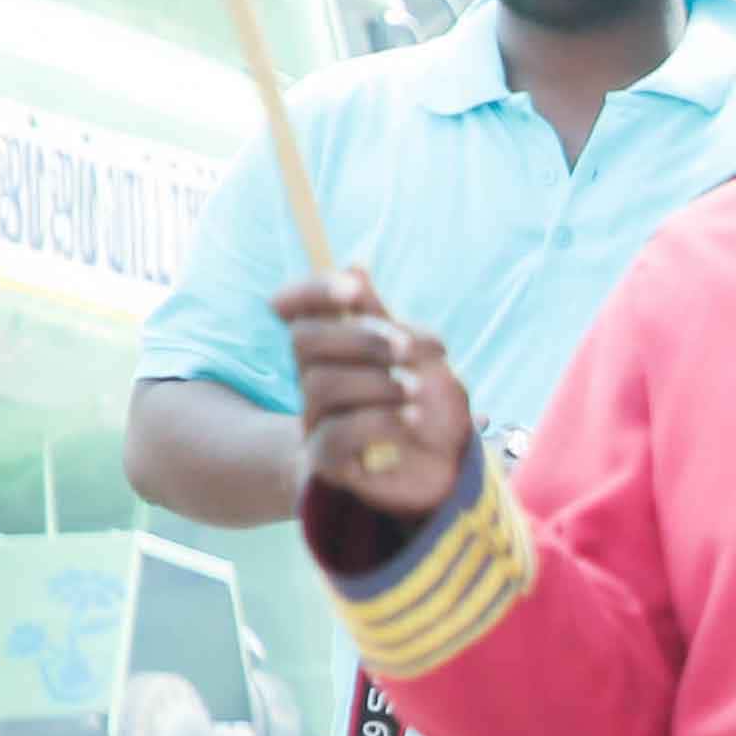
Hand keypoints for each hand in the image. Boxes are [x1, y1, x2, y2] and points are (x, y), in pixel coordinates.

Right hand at [276, 266, 470, 516]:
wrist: (439, 471)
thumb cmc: (427, 404)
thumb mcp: (417, 356)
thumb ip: (385, 318)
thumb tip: (356, 265)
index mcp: (333, 347)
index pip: (296, 307)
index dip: (313, 291)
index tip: (354, 288)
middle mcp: (314, 378)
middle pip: (304, 341)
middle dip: (358, 338)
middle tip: (407, 347)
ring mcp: (317, 419)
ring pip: (321, 386)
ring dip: (377, 383)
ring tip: (415, 392)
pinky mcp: (328, 460)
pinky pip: (337, 434)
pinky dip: (380, 422)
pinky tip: (411, 420)